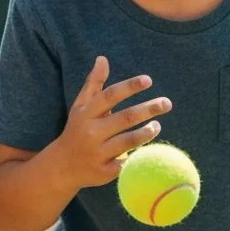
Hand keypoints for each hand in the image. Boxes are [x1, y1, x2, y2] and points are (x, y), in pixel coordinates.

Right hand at [57, 55, 171, 188]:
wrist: (62, 166)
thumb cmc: (77, 129)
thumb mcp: (81, 106)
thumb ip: (94, 83)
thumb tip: (102, 58)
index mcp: (85, 114)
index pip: (109, 96)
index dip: (129, 87)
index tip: (148, 80)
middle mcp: (91, 132)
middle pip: (125, 118)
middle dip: (148, 109)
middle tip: (167, 102)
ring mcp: (98, 153)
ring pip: (129, 141)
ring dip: (147, 132)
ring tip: (157, 125)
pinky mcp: (104, 172)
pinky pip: (127, 163)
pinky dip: (138, 156)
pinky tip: (147, 150)